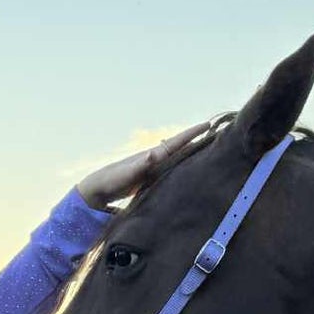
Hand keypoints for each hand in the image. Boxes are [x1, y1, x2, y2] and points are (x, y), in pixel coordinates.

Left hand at [75, 120, 216, 210]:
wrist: (99, 188)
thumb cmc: (112, 180)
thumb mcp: (127, 173)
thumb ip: (140, 165)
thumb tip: (154, 154)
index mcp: (153, 157)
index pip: (176, 142)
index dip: (192, 133)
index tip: (208, 125)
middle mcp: (154, 159)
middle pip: (179, 147)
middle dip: (196, 140)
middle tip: (214, 132)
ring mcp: (153, 168)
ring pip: (176, 157)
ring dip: (190, 151)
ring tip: (207, 147)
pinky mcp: (150, 178)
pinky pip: (170, 169)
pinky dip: (180, 165)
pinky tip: (186, 168)